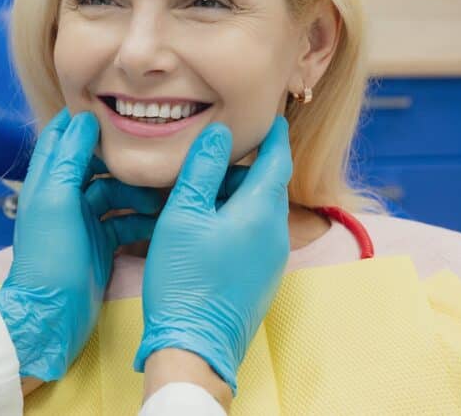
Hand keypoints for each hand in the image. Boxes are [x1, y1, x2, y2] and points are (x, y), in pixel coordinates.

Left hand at [0, 109, 161, 380]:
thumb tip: (83, 119)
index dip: (83, 120)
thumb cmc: (49, 257)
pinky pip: (125, 222)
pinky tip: (164, 220)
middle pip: (96, 165)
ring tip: (167, 193)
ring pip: (115, 193)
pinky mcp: (99, 245)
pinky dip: (143, 219)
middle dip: (124, 160)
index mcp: (48, 182)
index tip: (115, 108)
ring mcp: (83, 222)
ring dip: (139, 191)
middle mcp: (64, 198)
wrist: (49, 316)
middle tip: (157, 153)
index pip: (61, 137)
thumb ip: (69, 159)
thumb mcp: (57, 201)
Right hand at [134, 116, 292, 392]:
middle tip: (214, 149)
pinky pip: (253, 234)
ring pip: (258, 210)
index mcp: (262, 211)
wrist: (193, 345)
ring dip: (236, 192)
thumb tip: (220, 133)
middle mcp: (276, 233)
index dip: (273, 134)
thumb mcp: (183, 214)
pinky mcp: (260, 278)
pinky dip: (235, 217)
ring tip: (200, 185)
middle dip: (244, 164)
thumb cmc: (184, 277)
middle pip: (267, 185)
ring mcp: (271, 259)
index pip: (277, 159)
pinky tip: (204, 222)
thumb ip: (202, 169)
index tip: (270, 115)